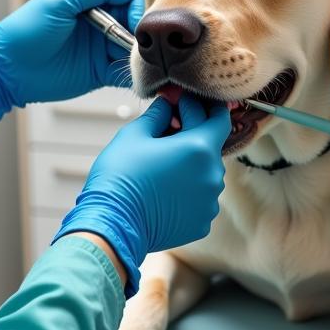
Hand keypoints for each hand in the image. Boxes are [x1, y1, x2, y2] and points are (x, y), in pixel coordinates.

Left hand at [0, 0, 144, 121]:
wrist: (8, 69)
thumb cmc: (25, 31)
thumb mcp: (60, 0)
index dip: (137, 8)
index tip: (139, 23)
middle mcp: (100, 19)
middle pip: (135, 21)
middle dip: (142, 32)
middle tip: (143, 45)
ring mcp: (101, 45)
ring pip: (134, 47)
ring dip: (140, 54)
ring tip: (143, 63)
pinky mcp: (101, 70)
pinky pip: (125, 71)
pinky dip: (134, 74)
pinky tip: (138, 76)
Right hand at [55, 95, 229, 295]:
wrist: (111, 225)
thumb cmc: (120, 175)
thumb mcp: (135, 134)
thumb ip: (159, 114)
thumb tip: (169, 103)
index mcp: (201, 148)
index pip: (218, 118)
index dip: (200, 107)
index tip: (181, 105)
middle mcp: (213, 176)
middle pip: (211, 146)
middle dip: (192, 136)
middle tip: (167, 132)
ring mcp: (209, 202)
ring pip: (205, 173)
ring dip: (190, 165)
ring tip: (163, 165)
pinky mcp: (201, 223)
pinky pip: (200, 198)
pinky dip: (187, 191)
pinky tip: (164, 190)